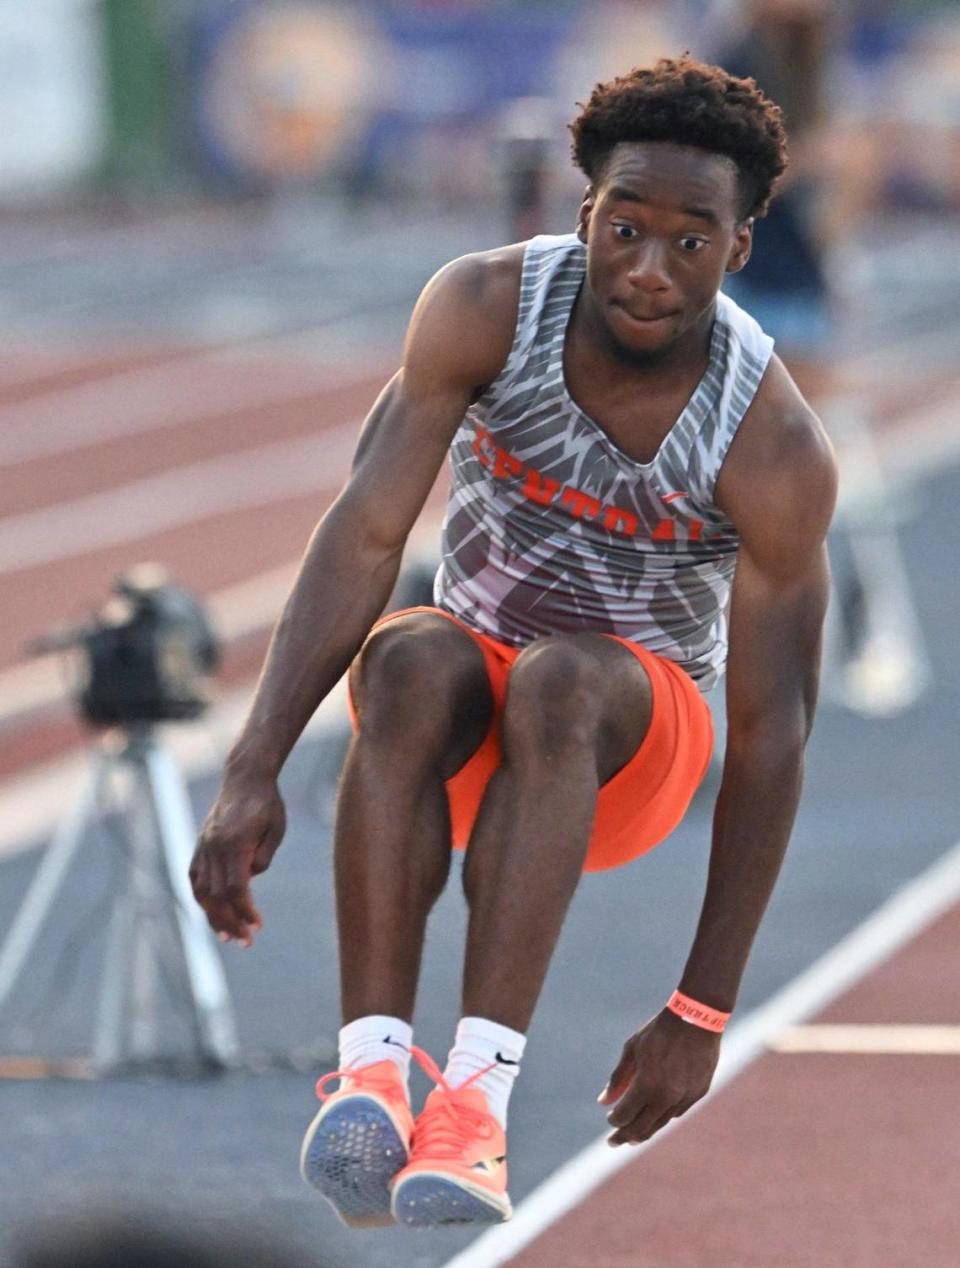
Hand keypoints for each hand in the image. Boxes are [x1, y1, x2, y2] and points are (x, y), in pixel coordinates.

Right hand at [189, 772, 285, 946]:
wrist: (245, 777)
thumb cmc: (267, 803)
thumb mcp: (276, 829)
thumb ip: (262, 858)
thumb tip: (248, 882)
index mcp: (235, 842)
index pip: (236, 887)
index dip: (245, 911)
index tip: (257, 926)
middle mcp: (214, 846)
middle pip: (216, 895)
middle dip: (230, 922)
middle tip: (246, 942)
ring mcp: (203, 845)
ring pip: (201, 890)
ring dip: (213, 916)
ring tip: (227, 936)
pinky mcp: (200, 845)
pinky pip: (195, 878)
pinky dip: (202, 899)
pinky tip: (212, 913)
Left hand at [598, 1008, 719, 1145]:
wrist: (696, 1019)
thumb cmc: (659, 1031)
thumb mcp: (632, 1049)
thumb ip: (618, 1078)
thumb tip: (602, 1102)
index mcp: (647, 1085)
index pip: (625, 1115)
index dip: (614, 1120)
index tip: (609, 1119)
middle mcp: (667, 1097)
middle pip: (641, 1127)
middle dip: (624, 1136)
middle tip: (613, 1142)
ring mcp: (685, 1097)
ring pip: (661, 1123)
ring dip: (645, 1131)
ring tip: (633, 1136)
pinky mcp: (699, 1093)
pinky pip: (677, 1112)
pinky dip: (663, 1117)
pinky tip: (655, 1118)